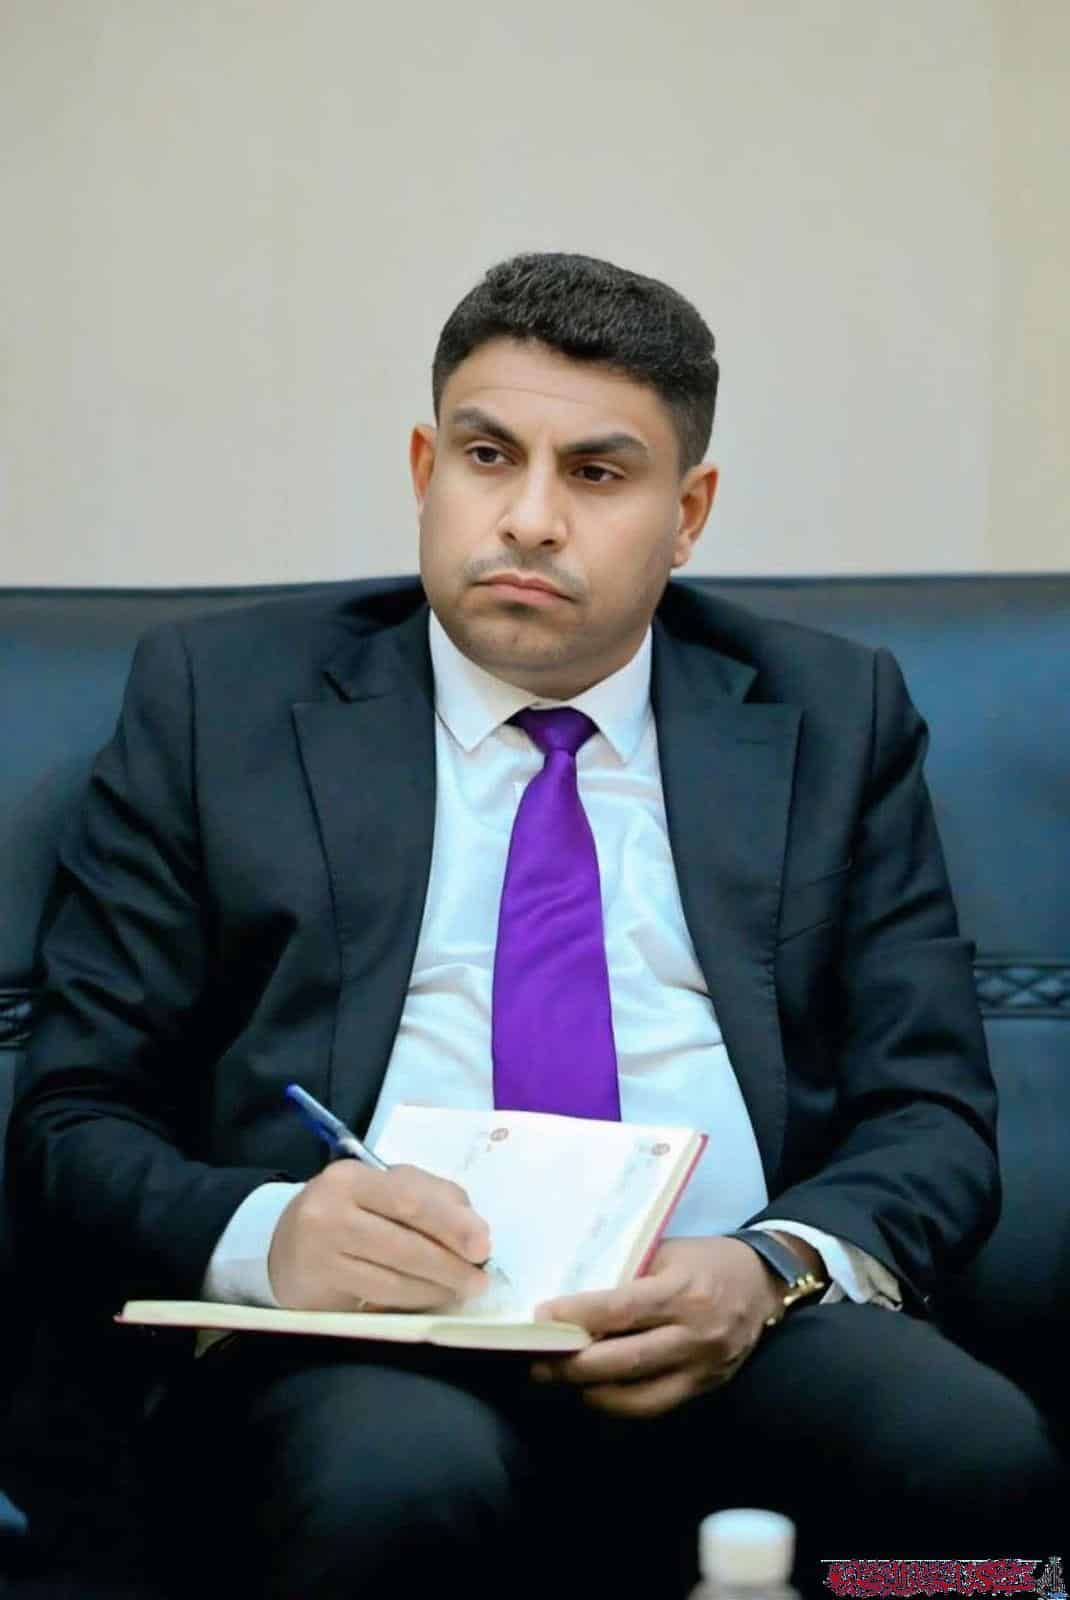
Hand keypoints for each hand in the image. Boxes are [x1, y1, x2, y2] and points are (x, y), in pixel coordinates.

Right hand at [268, 1160, 492, 1311]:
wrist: (282, 1246)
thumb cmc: (348, 1214)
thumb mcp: (381, 1190)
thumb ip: (430, 1196)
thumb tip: (476, 1227)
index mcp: (352, 1177)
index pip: (409, 1197)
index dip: (451, 1222)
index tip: (483, 1245)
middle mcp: (330, 1209)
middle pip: (403, 1238)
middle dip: (449, 1261)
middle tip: (480, 1278)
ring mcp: (321, 1251)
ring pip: (393, 1275)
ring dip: (436, 1287)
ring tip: (463, 1290)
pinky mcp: (319, 1288)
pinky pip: (378, 1297)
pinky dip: (412, 1301)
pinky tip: (431, 1300)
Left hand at [528, 1236, 787, 1417]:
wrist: (763, 1283)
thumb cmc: (704, 1260)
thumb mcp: (666, 1253)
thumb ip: (626, 1276)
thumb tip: (569, 1295)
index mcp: (684, 1292)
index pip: (623, 1310)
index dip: (579, 1317)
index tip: (541, 1318)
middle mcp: (696, 1335)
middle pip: (625, 1360)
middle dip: (573, 1365)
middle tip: (534, 1361)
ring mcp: (702, 1369)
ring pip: (637, 1395)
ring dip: (589, 1392)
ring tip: (554, 1379)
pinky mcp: (704, 1389)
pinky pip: (654, 1406)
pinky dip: (617, 1403)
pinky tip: (591, 1391)